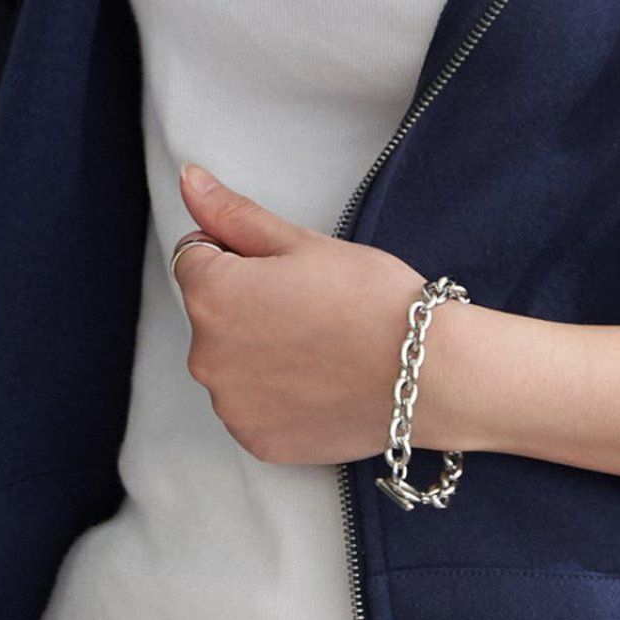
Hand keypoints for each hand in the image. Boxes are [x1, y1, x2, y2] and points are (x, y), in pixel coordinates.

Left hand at [172, 160, 474, 465]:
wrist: (429, 372)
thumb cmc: (371, 299)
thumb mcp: (303, 242)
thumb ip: (234, 214)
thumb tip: (189, 179)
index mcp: (211, 296)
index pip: (196, 257)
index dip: (242, 255)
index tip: (287, 269)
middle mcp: (206, 356)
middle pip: (212, 314)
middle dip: (248, 306)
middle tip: (311, 307)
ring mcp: (230, 405)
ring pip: (232, 362)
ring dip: (259, 353)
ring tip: (320, 347)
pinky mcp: (256, 440)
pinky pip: (252, 407)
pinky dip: (277, 395)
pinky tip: (320, 382)